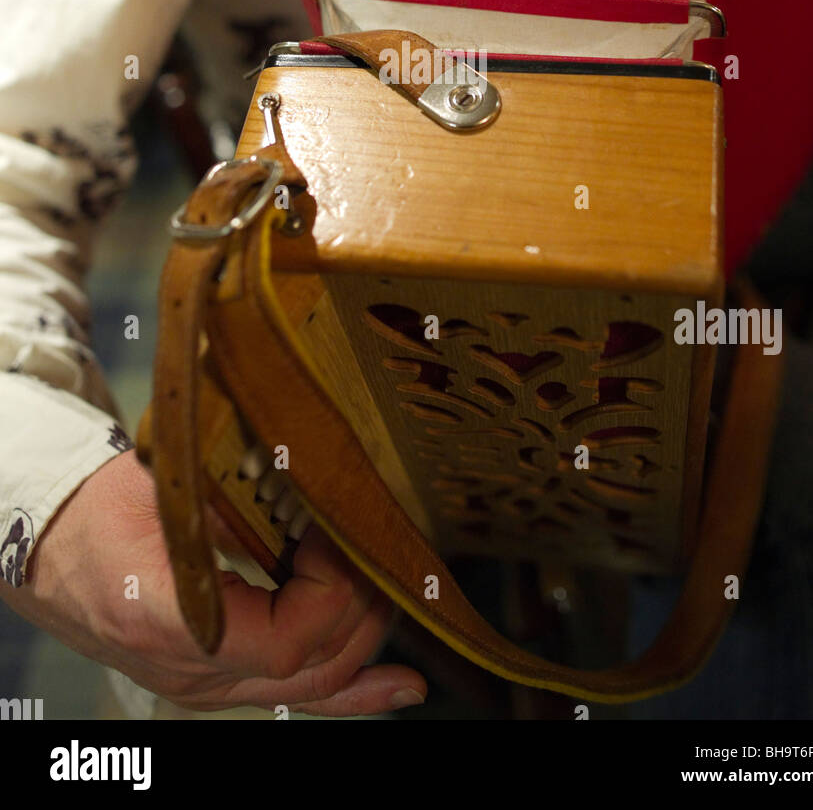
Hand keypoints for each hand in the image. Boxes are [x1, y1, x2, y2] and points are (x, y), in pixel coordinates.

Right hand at [0, 448, 425, 715]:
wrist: (44, 544)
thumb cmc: (97, 507)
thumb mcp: (163, 486)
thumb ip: (234, 496)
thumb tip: (311, 480)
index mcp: (172, 620)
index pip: (284, 639)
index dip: (333, 591)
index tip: (338, 533)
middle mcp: (190, 670)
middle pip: (307, 669)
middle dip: (362, 611)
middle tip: (383, 552)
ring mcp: (203, 682)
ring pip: (305, 689)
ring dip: (363, 646)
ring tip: (404, 606)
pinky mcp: (212, 676)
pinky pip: (289, 696)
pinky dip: (350, 694)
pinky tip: (397, 690)